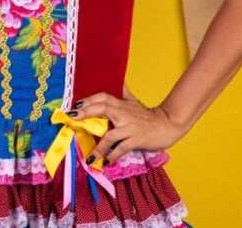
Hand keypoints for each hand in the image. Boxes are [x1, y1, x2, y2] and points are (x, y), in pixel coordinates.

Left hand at [70, 89, 185, 163]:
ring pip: (110, 134)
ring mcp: (130, 127)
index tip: (76, 105)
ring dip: (99, 146)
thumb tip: (118, 80)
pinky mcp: (137, 139)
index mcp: (122, 105)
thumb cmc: (149, 116)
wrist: (168, 124)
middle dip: (86, 113)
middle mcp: (124, 113)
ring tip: (90, 157)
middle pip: (103, 109)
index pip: (103, 97)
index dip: (90, 99)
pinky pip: (122, 147)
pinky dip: (113, 155)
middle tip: (73, 119)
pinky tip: (106, 161)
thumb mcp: (135, 102)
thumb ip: (124, 93)